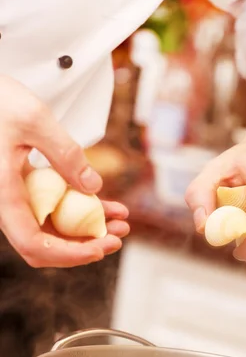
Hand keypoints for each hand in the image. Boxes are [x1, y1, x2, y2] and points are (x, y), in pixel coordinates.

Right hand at [0, 75, 129, 267]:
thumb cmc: (0, 102)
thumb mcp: (35, 120)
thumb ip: (64, 153)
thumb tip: (92, 187)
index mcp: (3, 195)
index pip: (33, 243)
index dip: (67, 254)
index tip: (98, 249)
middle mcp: (8, 204)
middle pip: (46, 245)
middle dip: (85, 246)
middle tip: (120, 236)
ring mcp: (19, 200)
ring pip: (54, 231)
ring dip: (88, 232)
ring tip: (122, 222)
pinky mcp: (29, 191)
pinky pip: (57, 211)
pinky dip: (82, 212)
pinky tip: (110, 207)